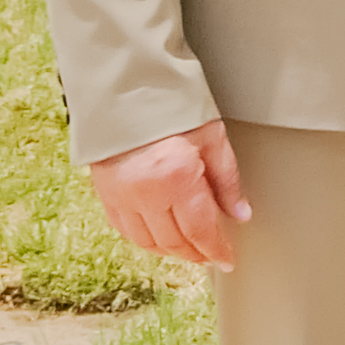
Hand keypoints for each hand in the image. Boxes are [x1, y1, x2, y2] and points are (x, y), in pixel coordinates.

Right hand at [86, 118, 249, 268]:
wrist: (125, 84)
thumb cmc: (171, 103)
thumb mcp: (211, 136)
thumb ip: (227, 179)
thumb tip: (240, 213)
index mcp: (177, 177)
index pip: (200, 231)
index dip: (216, 250)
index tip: (227, 260)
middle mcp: (146, 192)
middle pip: (174, 242)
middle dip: (195, 253)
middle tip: (210, 254)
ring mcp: (121, 194)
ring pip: (147, 242)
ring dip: (170, 250)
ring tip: (187, 248)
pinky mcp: (104, 191)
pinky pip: (124, 229)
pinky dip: (144, 239)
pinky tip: (157, 236)